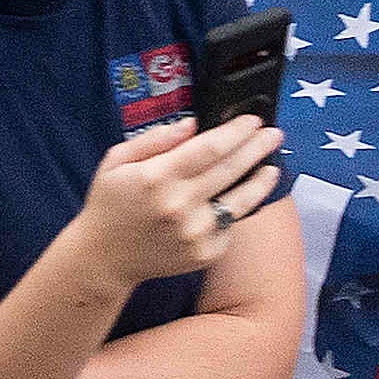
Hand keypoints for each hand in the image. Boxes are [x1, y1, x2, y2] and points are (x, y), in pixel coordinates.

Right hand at [63, 116, 280, 292]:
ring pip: (241, 200)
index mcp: (157, 177)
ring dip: (261, 180)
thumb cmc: (109, 203)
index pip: (210, 147)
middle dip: (257, 147)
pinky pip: (228, 226)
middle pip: (231, 169)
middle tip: (274, 134)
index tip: (252, 120)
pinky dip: (235, 211)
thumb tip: (193, 124)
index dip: (236, 132)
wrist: (104, 258)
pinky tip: (236, 199)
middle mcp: (180, 205)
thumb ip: (154, 140)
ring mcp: (195, 233)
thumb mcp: (117, 161)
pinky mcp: (204, 253)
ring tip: (272, 167)